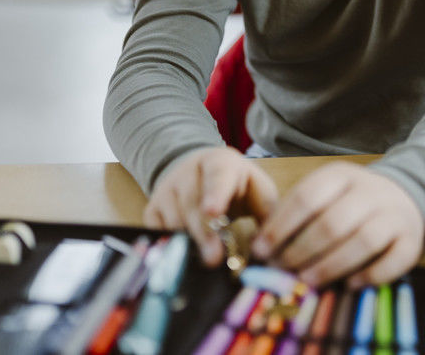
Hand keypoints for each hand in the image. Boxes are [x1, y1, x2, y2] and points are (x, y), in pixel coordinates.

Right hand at [143, 146, 277, 266]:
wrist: (201, 173)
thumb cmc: (237, 186)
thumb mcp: (257, 191)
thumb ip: (267, 213)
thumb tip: (272, 246)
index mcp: (220, 163)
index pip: (216, 176)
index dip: (215, 194)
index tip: (213, 213)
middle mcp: (188, 172)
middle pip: (191, 202)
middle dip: (203, 232)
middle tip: (213, 258)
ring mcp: (167, 189)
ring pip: (173, 218)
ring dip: (188, 242)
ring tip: (202, 261)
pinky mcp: (153, 208)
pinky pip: (156, 229)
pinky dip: (168, 245)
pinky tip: (181, 258)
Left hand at [251, 163, 423, 288]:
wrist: (403, 198)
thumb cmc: (350, 203)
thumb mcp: (324, 196)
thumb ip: (296, 217)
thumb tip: (263, 249)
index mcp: (341, 176)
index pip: (307, 197)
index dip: (281, 225)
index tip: (261, 250)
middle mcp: (370, 191)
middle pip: (333, 221)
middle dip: (302, 250)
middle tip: (283, 270)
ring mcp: (394, 214)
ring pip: (364, 240)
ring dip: (332, 264)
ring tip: (308, 281)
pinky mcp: (411, 240)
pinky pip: (392, 260)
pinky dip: (370, 275)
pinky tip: (350, 285)